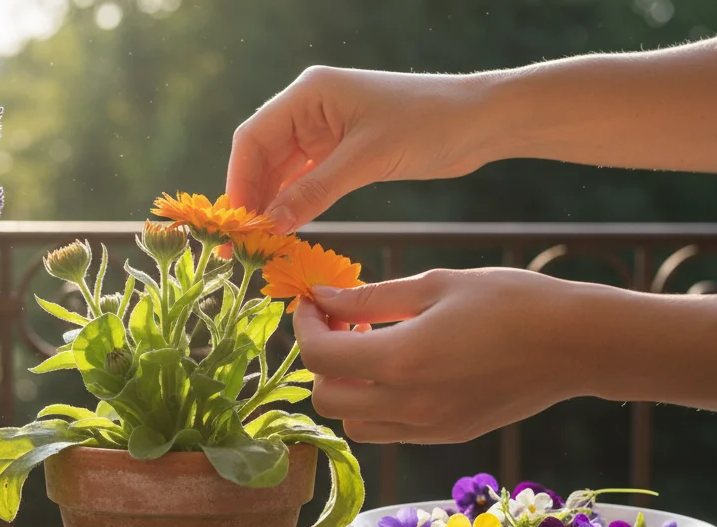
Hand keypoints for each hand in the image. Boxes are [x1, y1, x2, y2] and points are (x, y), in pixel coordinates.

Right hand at [226, 67, 494, 233]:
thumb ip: (314, 191)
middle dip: (252, 197)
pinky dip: (296, 203)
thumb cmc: (427, 124)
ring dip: (272, 204)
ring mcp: (325, 129)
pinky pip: (307, 179)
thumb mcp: (367, 160)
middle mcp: (310, 107)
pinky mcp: (343, 150)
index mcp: (309, 93)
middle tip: (244, 243)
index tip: (236, 223)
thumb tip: (270, 225)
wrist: (479, 120)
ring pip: (282, 171)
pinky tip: (288, 229)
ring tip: (263, 243)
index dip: (239, 181)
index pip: (253, 137)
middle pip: (262, 155)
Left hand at [294, 268, 592, 443]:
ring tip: (371, 349)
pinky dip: (375, 405)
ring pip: (354, 424)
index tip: (313, 302)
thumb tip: (322, 297)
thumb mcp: (436, 285)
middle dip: (321, 360)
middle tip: (342, 323)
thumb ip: (371, 297)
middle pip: (327, 400)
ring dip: (347, 388)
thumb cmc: (512, 301)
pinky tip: (399, 368)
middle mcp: (410, 404)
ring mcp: (429, 427)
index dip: (305, 327)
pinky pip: (389, 431)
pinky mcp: (447, 436)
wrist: (576, 344)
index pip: (320, 357)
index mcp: (404, 360)